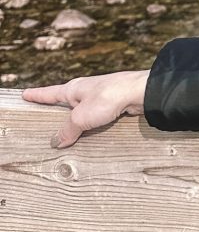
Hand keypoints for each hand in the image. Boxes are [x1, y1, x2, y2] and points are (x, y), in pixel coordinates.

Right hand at [21, 70, 151, 148]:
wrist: (140, 92)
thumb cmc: (108, 98)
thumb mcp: (81, 118)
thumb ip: (68, 130)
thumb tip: (57, 142)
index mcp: (73, 89)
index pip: (49, 93)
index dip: (37, 95)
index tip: (25, 94)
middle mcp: (85, 91)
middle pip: (66, 100)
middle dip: (57, 106)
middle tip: (45, 110)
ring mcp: (100, 96)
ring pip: (83, 110)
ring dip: (76, 118)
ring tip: (67, 128)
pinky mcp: (113, 104)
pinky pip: (97, 116)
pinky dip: (91, 123)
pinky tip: (91, 131)